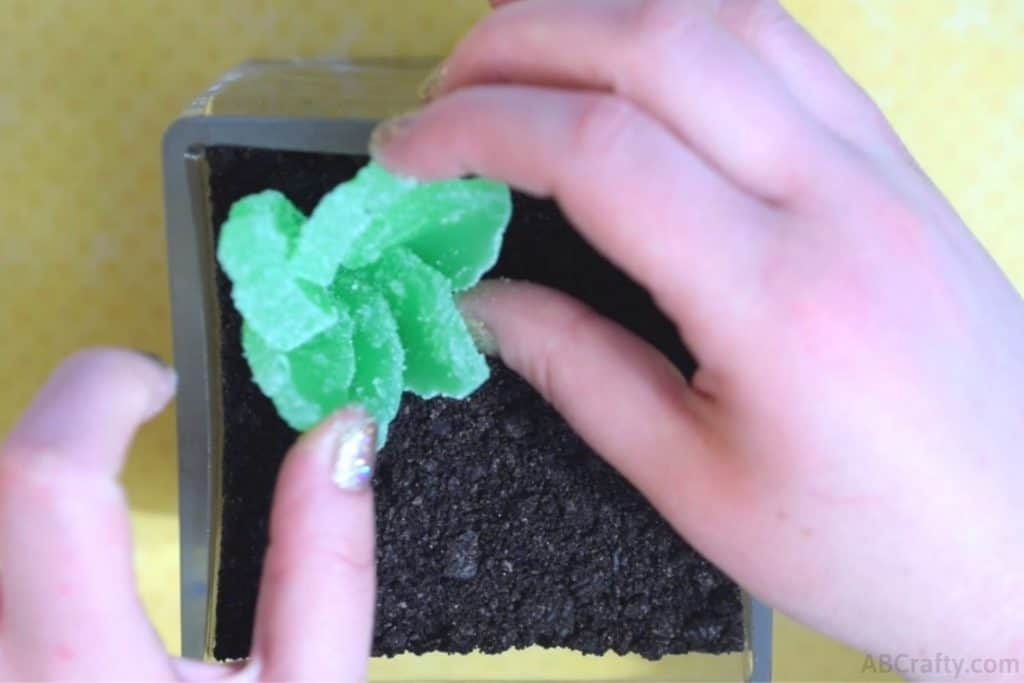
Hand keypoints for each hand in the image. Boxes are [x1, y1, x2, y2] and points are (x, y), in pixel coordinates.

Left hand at [0, 349, 376, 679]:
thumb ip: (326, 567)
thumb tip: (343, 434)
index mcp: (81, 667)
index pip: (43, 478)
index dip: (98, 390)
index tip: (155, 382)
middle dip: (67, 428)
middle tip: (125, 432)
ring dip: (34, 479)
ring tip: (93, 500)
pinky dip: (15, 526)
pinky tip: (58, 554)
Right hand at [372, 0, 1023, 670]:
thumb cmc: (869, 546)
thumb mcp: (696, 486)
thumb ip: (574, 370)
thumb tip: (477, 299)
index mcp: (776, 298)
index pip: (601, 147)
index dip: (477, 130)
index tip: (404, 157)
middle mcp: (838, 199)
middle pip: (660, 40)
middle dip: (520, 42)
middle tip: (441, 97)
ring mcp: (882, 167)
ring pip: (729, 16)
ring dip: (602, 16)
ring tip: (522, 68)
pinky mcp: (899, 165)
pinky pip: (786, 47)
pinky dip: (686, 29)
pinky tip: (634, 70)